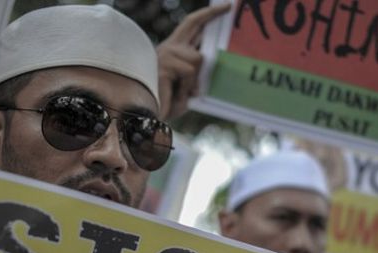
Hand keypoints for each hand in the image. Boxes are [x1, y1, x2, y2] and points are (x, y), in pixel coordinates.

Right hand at [156, 2, 230, 120]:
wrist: (146, 117)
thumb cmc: (166, 105)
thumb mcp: (186, 87)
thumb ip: (196, 74)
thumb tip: (202, 60)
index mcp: (174, 50)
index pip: (192, 26)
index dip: (207, 15)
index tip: (226, 6)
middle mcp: (169, 47)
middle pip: (194, 24)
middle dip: (212, 13)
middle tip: (231, 5)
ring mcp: (165, 53)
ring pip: (197, 58)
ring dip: (194, 80)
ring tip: (181, 93)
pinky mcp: (164, 64)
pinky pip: (189, 72)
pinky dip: (186, 88)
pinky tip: (176, 96)